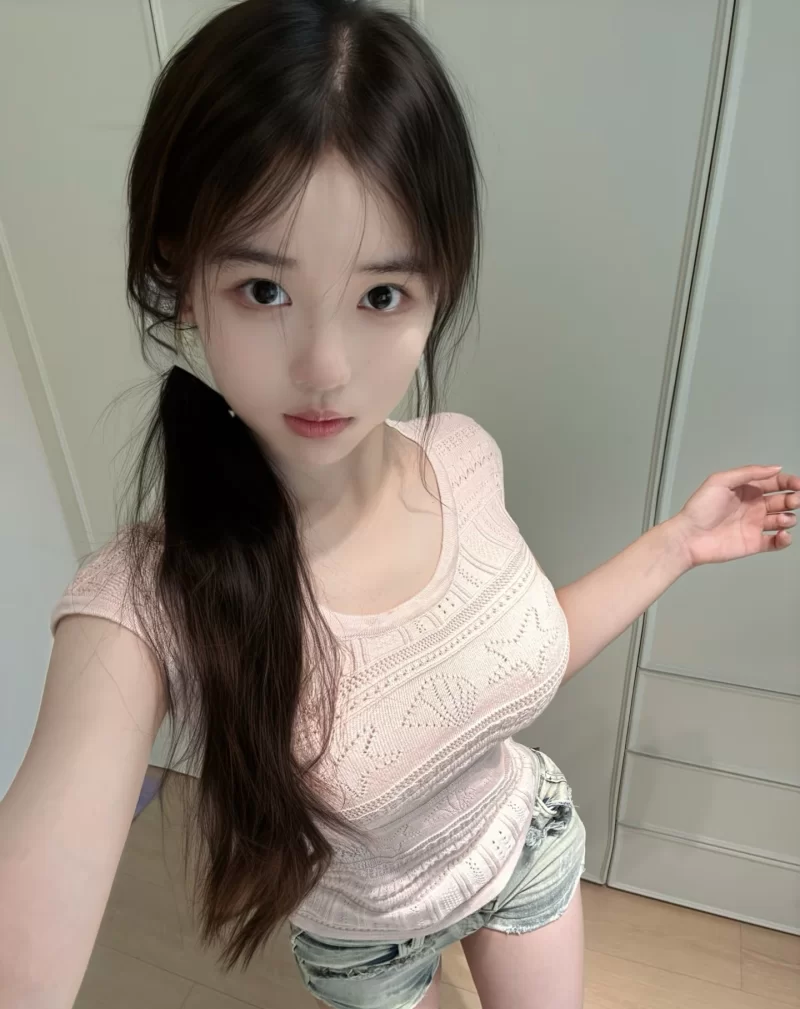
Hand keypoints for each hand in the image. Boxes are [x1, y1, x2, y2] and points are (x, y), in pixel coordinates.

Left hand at [671, 465, 799, 567]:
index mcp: (747, 490)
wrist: (689, 537)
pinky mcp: (754, 543)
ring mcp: (754, 525)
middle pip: (782, 501)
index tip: (798, 484)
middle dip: (793, 499)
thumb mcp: (721, 481)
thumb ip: (748, 472)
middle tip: (795, 500)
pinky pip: (776, 542)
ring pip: (783, 520)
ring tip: (782, 518)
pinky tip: (782, 535)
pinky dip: (784, 539)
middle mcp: (753, 506)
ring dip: (789, 518)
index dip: (789, 482)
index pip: (775, 483)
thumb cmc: (699, 508)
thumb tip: (775, 468)